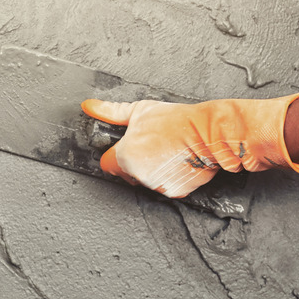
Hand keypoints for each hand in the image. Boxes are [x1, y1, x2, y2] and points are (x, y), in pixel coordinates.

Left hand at [81, 94, 298, 197]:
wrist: (209, 132)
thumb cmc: (176, 120)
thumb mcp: (140, 111)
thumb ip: (111, 112)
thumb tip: (89, 106)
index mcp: (125, 155)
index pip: (108, 165)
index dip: (116, 155)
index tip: (126, 148)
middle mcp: (138, 174)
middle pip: (127, 173)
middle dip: (135, 163)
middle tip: (153, 147)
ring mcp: (156, 185)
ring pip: (146, 181)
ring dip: (152, 171)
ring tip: (167, 152)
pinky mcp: (173, 192)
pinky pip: (164, 187)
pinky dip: (169, 178)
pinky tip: (176, 162)